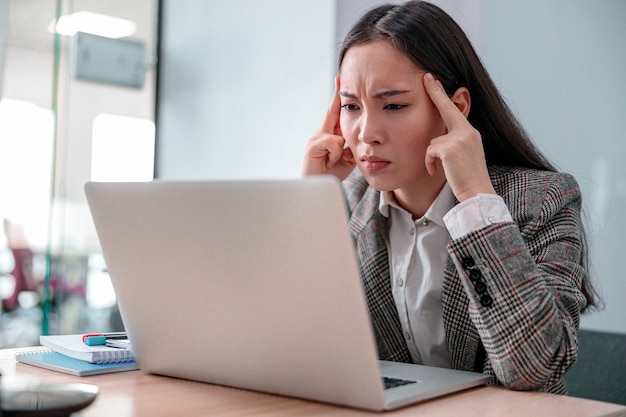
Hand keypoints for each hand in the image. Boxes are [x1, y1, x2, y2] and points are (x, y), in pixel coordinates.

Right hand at [301, 76, 355, 178]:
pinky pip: (333, 142)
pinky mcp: (312, 145)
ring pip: (338, 134)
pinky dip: (336, 154)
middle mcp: (321, 133)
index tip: (341, 82)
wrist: (316, 188)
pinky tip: (329, 162)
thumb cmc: (330, 174)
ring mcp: (315, 138)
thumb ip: (350, 148)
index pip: (336, 113)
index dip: (339, 98)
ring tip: (333, 161)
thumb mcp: (346, 160)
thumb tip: (357, 140)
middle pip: (332, 112)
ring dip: (340, 150)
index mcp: (330, 136)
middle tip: (341, 78)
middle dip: (337, 96)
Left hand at [423, 73, 495, 201]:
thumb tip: (438, 138)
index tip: (433, 79)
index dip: (443, 94)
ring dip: (432, 156)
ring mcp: (460, 138)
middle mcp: (467, 131)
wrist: (477, 192)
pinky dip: (429, 162)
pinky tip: (435, 171)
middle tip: (427, 76)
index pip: (454, 109)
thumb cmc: (468, 178)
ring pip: (432, 141)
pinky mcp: (450, 148)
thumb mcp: (464, 155)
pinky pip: (429, 151)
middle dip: (435, 92)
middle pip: (446, 110)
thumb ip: (454, 141)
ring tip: (442, 168)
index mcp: (470, 132)